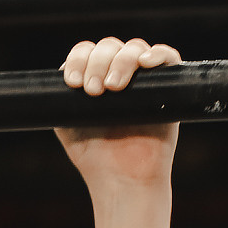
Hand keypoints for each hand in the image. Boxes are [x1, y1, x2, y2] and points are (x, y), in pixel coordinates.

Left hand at [55, 35, 183, 198]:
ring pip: (135, 48)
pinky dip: (158, 54)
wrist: (122, 181)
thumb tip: (59, 73)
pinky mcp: (169, 87)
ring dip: (122, 60)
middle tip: (94, 91)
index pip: (87, 52)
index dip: (79, 59)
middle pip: (109, 47)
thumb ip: (62, 98)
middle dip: (98, 63)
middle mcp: (119, 74)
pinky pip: (169, 57)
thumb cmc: (95, 157)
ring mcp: (144, 79)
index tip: (73, 82)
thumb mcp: (67, 124)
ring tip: (114, 87)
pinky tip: (146, 63)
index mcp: (95, 79)